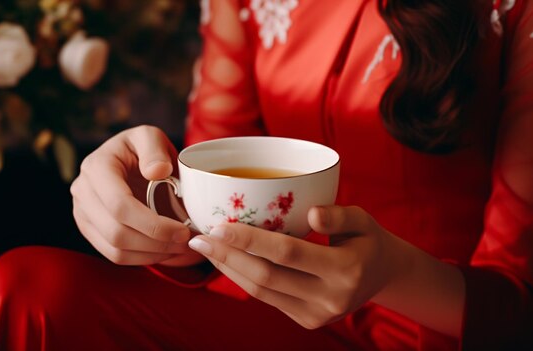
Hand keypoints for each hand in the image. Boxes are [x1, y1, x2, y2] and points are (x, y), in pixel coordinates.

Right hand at [71, 125, 202, 266]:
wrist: (129, 160)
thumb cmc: (142, 148)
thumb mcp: (151, 137)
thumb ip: (154, 149)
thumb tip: (157, 171)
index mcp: (97, 167)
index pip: (120, 205)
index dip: (153, 224)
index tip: (183, 230)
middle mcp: (82, 191)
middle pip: (117, 232)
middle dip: (156, 242)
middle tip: (186, 242)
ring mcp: (82, 213)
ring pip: (115, 249)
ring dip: (152, 254)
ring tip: (179, 247)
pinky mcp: (89, 229)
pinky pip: (114, 254)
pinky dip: (142, 258)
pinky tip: (164, 250)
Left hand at [188, 205, 406, 328]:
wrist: (383, 276)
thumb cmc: (367, 240)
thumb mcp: (363, 220)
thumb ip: (339, 215)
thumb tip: (312, 212)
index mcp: (346, 268)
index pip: (288, 252)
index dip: (250, 239)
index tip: (219, 225)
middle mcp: (330, 297)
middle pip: (267, 276)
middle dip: (228, 256)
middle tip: (199, 237)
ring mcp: (318, 314)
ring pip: (262, 292)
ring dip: (229, 269)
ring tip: (206, 248)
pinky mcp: (308, 321)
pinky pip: (268, 299)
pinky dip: (243, 279)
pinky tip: (227, 261)